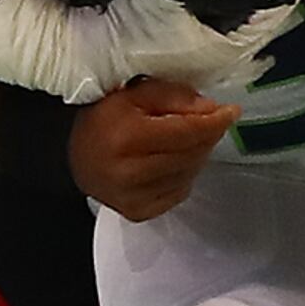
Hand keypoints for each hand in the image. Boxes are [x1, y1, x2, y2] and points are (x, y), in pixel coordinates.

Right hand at [71, 76, 238, 221]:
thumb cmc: (103, 119)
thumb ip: (173, 96)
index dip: (215, 121)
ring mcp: (134, 196)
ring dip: (196, 155)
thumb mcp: (134, 94)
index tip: (232, 111)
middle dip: (207, 135)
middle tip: (207, 121)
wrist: (72, 156)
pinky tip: (171, 163)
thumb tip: (211, 110)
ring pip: (189, 174)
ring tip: (185, 140)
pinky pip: (179, 192)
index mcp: (128, 137)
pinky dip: (183, 175)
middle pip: (192, 154)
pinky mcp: (137, 212)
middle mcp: (130, 172)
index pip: (188, 131)